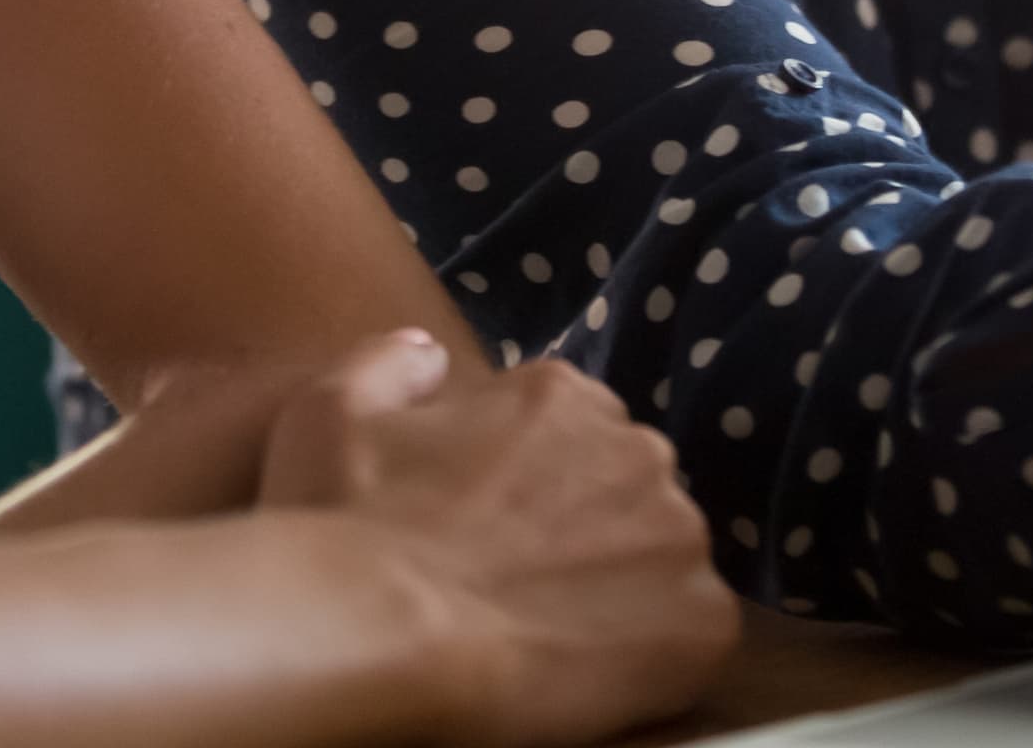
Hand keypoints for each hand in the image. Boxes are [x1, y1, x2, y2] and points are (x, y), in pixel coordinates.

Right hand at [261, 331, 737, 747]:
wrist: (382, 630)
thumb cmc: (345, 524)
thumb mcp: (330, 411)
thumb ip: (389, 364)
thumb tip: (428, 355)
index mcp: (561, 397)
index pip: (571, 432)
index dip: (531, 489)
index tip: (493, 529)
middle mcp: (637, 449)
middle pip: (627, 492)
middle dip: (586, 532)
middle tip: (520, 586)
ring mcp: (678, 537)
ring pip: (664, 562)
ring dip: (623, 593)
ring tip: (552, 637)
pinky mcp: (703, 624)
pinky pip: (695, 636)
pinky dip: (655, 659)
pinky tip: (590, 677)